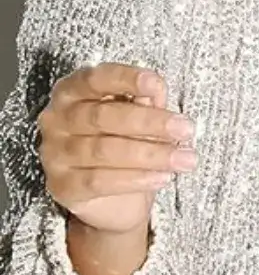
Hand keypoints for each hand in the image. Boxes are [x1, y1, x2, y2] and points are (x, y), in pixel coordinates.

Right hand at [38, 65, 195, 235]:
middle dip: (151, 122)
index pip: (98, 78)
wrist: (112, 196)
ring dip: (151, 154)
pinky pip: (100, 181)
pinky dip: (137, 178)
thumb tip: (156, 89)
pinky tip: (163, 177)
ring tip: (184, 158)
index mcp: (74, 90)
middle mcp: (58, 118)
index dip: (127, 80)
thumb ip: (146, 99)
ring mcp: (55, 153)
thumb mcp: (139, 114)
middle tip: (186, 129)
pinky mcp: (61, 186)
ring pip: (105, 150)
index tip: (155, 84)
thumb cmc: (125, 140)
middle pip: (104, 116)